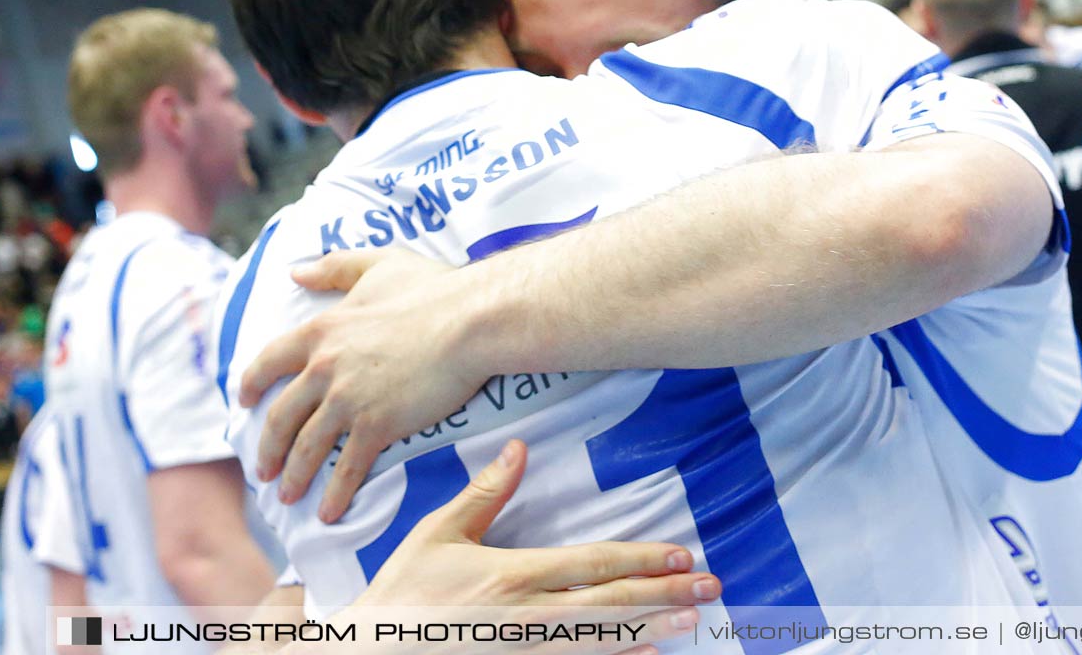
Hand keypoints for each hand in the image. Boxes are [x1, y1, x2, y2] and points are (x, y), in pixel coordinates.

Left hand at [239, 247, 488, 520]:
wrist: (470, 321)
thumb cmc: (433, 289)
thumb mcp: (378, 264)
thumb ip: (334, 267)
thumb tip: (296, 271)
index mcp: (321, 330)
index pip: (269, 361)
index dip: (253, 385)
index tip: (246, 403)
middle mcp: (324, 368)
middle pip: (281, 416)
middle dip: (267, 448)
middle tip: (263, 469)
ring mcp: (348, 400)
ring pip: (307, 448)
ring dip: (294, 477)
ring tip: (288, 496)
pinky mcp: (377, 426)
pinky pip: (347, 468)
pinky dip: (336, 494)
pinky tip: (330, 513)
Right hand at [350, 440, 714, 653]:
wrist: (370, 652)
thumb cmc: (401, 592)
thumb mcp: (437, 533)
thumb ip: (485, 493)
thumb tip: (519, 447)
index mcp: (511, 574)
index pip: (591, 564)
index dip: (640, 558)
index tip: (681, 552)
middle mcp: (526, 615)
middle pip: (609, 603)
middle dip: (663, 592)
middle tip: (710, 586)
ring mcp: (524, 650)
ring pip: (600, 640)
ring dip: (651, 629)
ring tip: (692, 620)